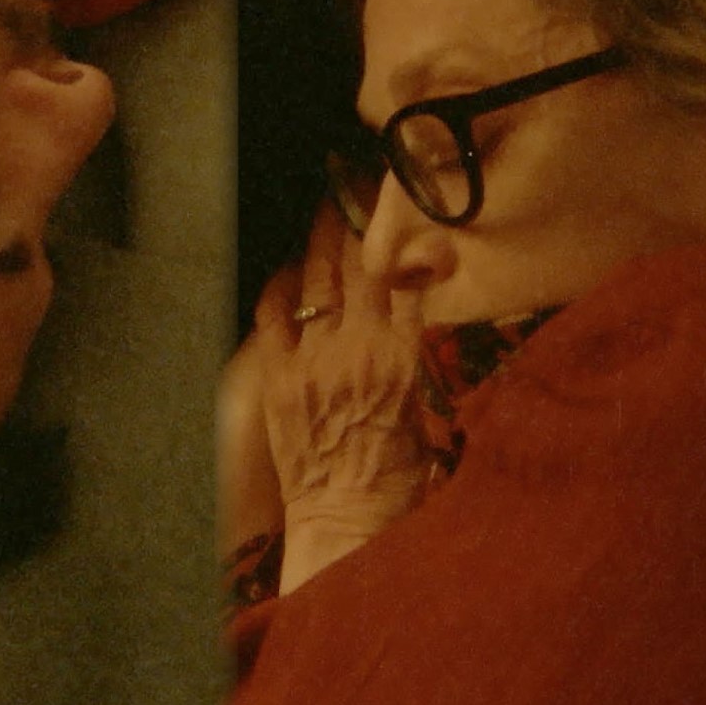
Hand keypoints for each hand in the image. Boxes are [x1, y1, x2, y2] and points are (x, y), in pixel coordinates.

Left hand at [252, 204, 428, 591]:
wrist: (348, 524)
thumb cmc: (401, 478)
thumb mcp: (433, 406)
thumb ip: (426, 344)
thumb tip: (429, 290)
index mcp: (407, 358)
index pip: (406, 274)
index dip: (404, 231)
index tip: (403, 197)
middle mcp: (358, 350)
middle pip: (358, 263)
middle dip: (357, 216)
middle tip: (356, 180)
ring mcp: (312, 362)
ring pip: (316, 280)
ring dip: (320, 239)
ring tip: (326, 207)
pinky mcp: (276, 379)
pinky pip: (272, 314)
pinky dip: (278, 285)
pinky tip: (286, 270)